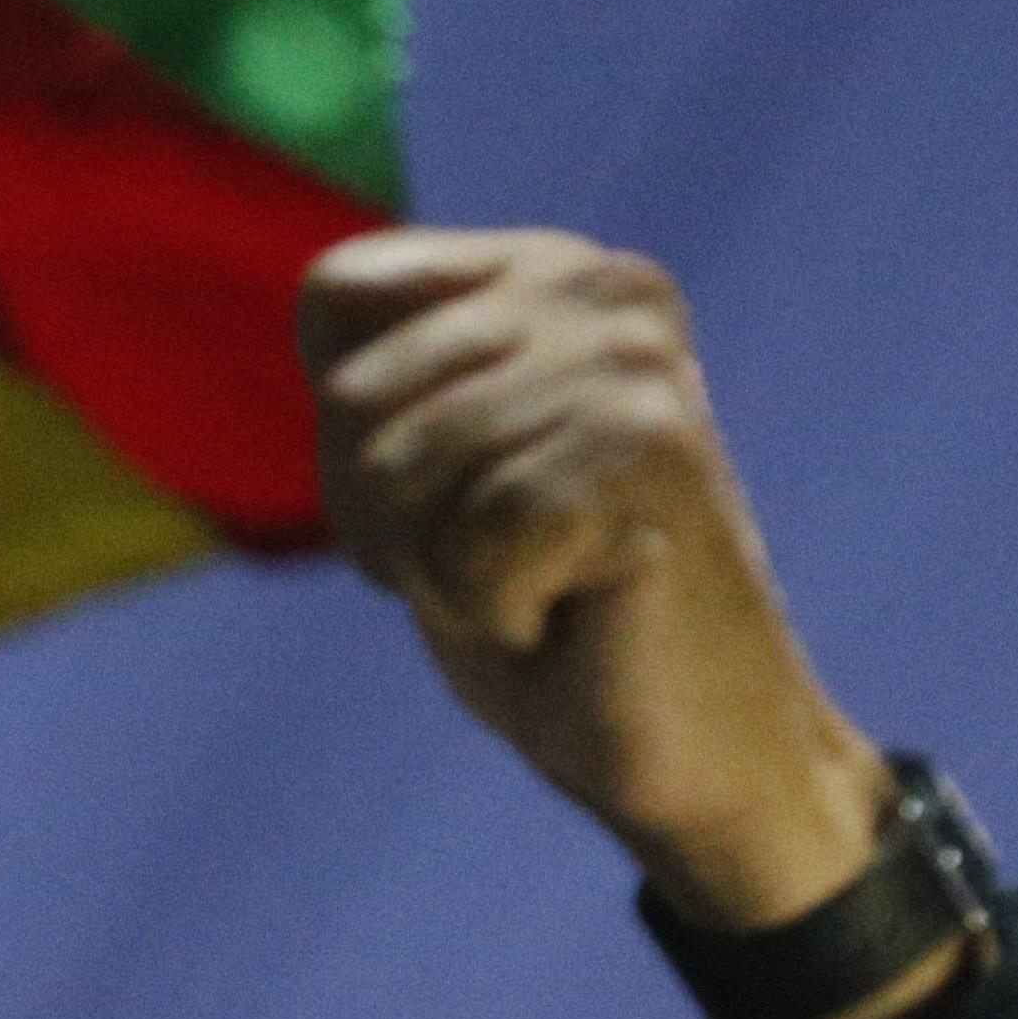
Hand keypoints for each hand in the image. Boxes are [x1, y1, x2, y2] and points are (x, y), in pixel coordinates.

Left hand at [299, 229, 891, 938]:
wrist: (701, 749)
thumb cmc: (554, 617)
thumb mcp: (436, 473)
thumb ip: (389, 375)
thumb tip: (317, 286)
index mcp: (553, 270)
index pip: (335, 294)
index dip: (347, 434)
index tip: (450, 495)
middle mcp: (605, 288)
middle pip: (352, 396)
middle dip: (385, 518)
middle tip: (504, 561)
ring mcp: (632, 366)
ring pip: (396, 475)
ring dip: (444, 571)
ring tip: (550, 586)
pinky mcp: (645, 455)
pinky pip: (461, 548)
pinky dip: (493, 610)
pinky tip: (583, 613)